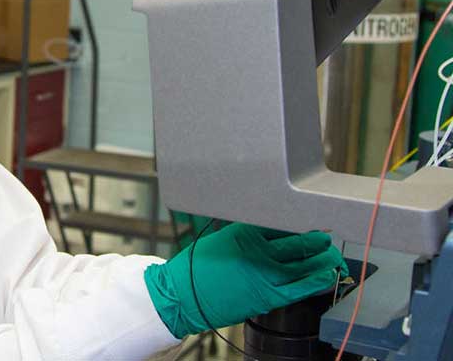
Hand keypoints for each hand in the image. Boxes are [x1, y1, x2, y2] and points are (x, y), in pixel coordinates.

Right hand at [144, 223, 346, 338]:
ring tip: (332, 255)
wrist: (183, 294)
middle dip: (316, 240)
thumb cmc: (199, 267)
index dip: (299, 222)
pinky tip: (327, 276)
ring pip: (303, 266)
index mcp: (245, 232)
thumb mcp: (223, 239)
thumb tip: (275, 233)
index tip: (310, 220)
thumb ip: (249, 236)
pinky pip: (299, 289)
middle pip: (297, 243)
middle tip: (326, 237)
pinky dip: (315, 282)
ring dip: (322, 260)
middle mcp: (257, 251)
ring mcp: (263, 275)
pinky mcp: (266, 297)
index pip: (281, 223)